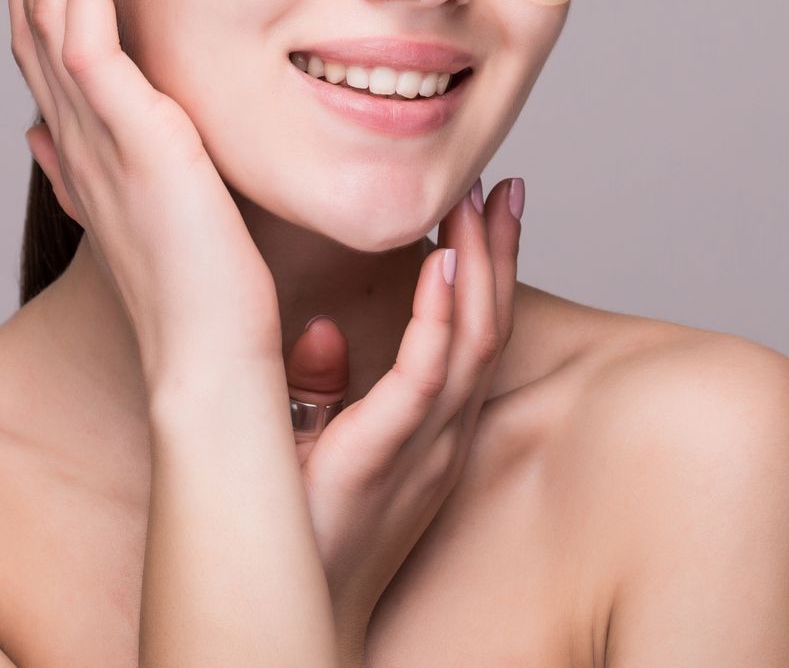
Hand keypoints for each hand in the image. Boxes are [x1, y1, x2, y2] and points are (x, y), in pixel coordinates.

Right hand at [9, 0, 281, 382]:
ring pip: (54, 11)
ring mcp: (99, 137)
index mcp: (91, 143)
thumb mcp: (154, 212)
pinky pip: (92, 48)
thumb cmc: (205, 297)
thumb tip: (49, 144)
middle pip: (36, 6)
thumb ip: (109, 167)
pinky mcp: (132, 143)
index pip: (51, 33)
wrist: (211, 362)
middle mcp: (80, 133)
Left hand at [285, 177, 522, 643]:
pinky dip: (439, 317)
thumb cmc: (298, 529)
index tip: (490, 207)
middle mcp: (443, 434)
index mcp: (432, 429)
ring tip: (478, 204)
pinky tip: (440, 264)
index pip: (474, 334)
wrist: (284, 603)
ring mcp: (425, 446)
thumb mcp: (314, 443)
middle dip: (500, 253)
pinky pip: (427, 376)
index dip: (488, 270)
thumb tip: (321, 332)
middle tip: (504, 185)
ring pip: (473, 340)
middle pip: (489, 326)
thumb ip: (322, 389)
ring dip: (479, 266)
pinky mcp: (390, 453)